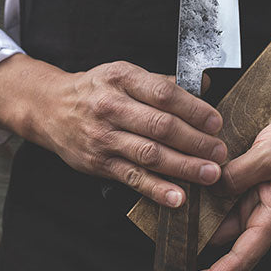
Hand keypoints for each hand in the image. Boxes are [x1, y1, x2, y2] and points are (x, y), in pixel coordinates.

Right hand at [36, 60, 225, 207]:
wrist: (50, 107)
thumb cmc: (96, 89)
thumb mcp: (124, 73)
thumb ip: (162, 82)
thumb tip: (204, 85)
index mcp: (122, 78)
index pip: (164, 94)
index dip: (193, 109)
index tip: (215, 122)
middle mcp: (111, 107)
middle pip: (160, 126)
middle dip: (195, 141)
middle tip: (220, 152)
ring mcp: (104, 137)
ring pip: (150, 154)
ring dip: (183, 167)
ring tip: (209, 174)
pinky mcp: (99, 163)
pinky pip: (132, 178)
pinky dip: (156, 189)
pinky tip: (177, 197)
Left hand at [167, 111, 270, 270]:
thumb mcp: (269, 154)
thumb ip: (237, 173)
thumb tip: (209, 189)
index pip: (240, 260)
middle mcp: (263, 220)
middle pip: (229, 258)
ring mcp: (256, 209)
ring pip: (223, 235)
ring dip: (198, 244)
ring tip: (169, 251)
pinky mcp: (250, 194)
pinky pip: (224, 211)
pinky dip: (205, 216)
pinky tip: (185, 213)